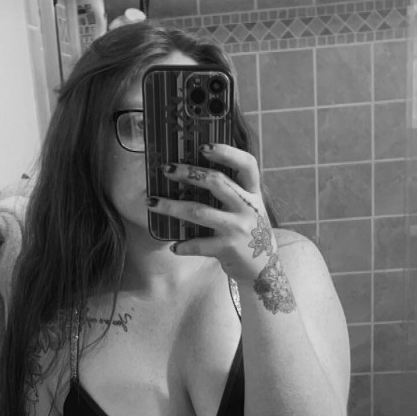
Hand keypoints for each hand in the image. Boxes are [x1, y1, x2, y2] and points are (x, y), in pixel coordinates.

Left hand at [148, 143, 276, 283]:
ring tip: (152, 203)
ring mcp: (238, 228)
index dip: (227, 152)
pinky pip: (199, 244)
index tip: (203, 146)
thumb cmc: (249, 233)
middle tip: (166, 169)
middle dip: (188, 173)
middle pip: (216, 182)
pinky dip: (184, 246)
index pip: (247, 164)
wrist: (264, 269)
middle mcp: (248, 207)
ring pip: (199, 211)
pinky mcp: (229, 248)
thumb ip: (232, 192)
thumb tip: (192, 174)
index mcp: (253, 192)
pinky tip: (174, 246)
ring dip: (172, 207)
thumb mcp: (249, 208)